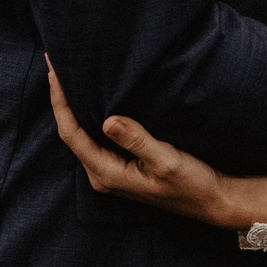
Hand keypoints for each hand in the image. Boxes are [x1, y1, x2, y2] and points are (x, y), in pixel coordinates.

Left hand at [48, 63, 242, 228]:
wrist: (212, 201)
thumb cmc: (191, 184)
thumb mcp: (166, 160)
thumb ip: (137, 140)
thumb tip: (108, 120)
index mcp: (107, 173)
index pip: (71, 134)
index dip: (60, 102)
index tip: (55, 72)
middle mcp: (101, 174)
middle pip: (71, 132)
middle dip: (62, 100)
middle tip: (57, 65)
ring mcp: (110, 171)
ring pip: (82, 134)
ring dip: (74, 106)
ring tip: (69, 76)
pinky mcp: (120, 166)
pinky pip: (95, 138)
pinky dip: (89, 115)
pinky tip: (92, 98)